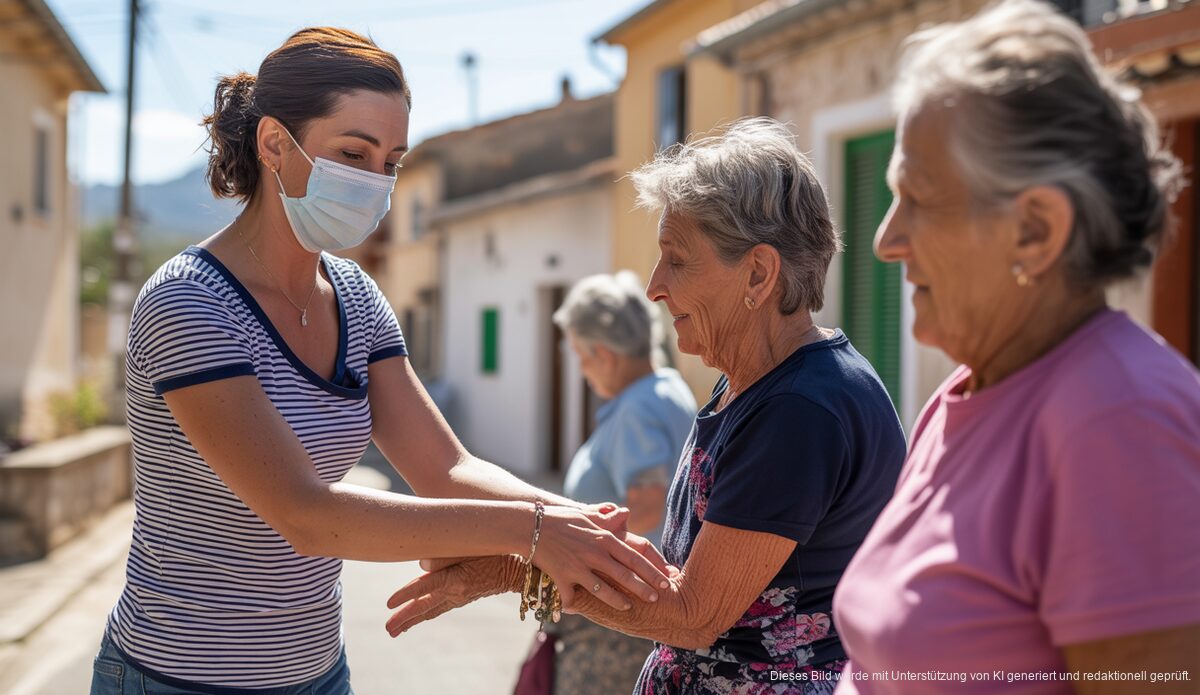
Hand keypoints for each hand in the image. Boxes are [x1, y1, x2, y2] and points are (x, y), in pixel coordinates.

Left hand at [386, 556, 516, 636]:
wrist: (518, 570)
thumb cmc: (495, 552)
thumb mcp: (471, 547)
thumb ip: (444, 555)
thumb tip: (421, 565)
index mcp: (455, 579)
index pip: (423, 588)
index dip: (404, 595)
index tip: (388, 605)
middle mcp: (455, 592)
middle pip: (424, 607)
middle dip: (404, 619)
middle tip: (387, 630)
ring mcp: (459, 598)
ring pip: (431, 611)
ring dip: (412, 621)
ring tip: (396, 631)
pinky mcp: (463, 598)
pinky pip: (440, 608)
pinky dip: (427, 614)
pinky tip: (420, 617)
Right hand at [533, 504, 669, 611]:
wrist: (530, 524)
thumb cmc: (560, 519)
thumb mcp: (585, 515)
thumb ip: (606, 517)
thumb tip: (624, 512)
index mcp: (604, 537)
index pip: (635, 556)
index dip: (652, 569)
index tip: (666, 579)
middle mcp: (595, 552)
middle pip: (625, 574)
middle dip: (643, 588)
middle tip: (658, 599)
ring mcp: (579, 566)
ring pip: (604, 589)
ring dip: (618, 600)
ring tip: (628, 607)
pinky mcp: (562, 576)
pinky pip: (573, 596)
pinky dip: (576, 605)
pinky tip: (579, 612)